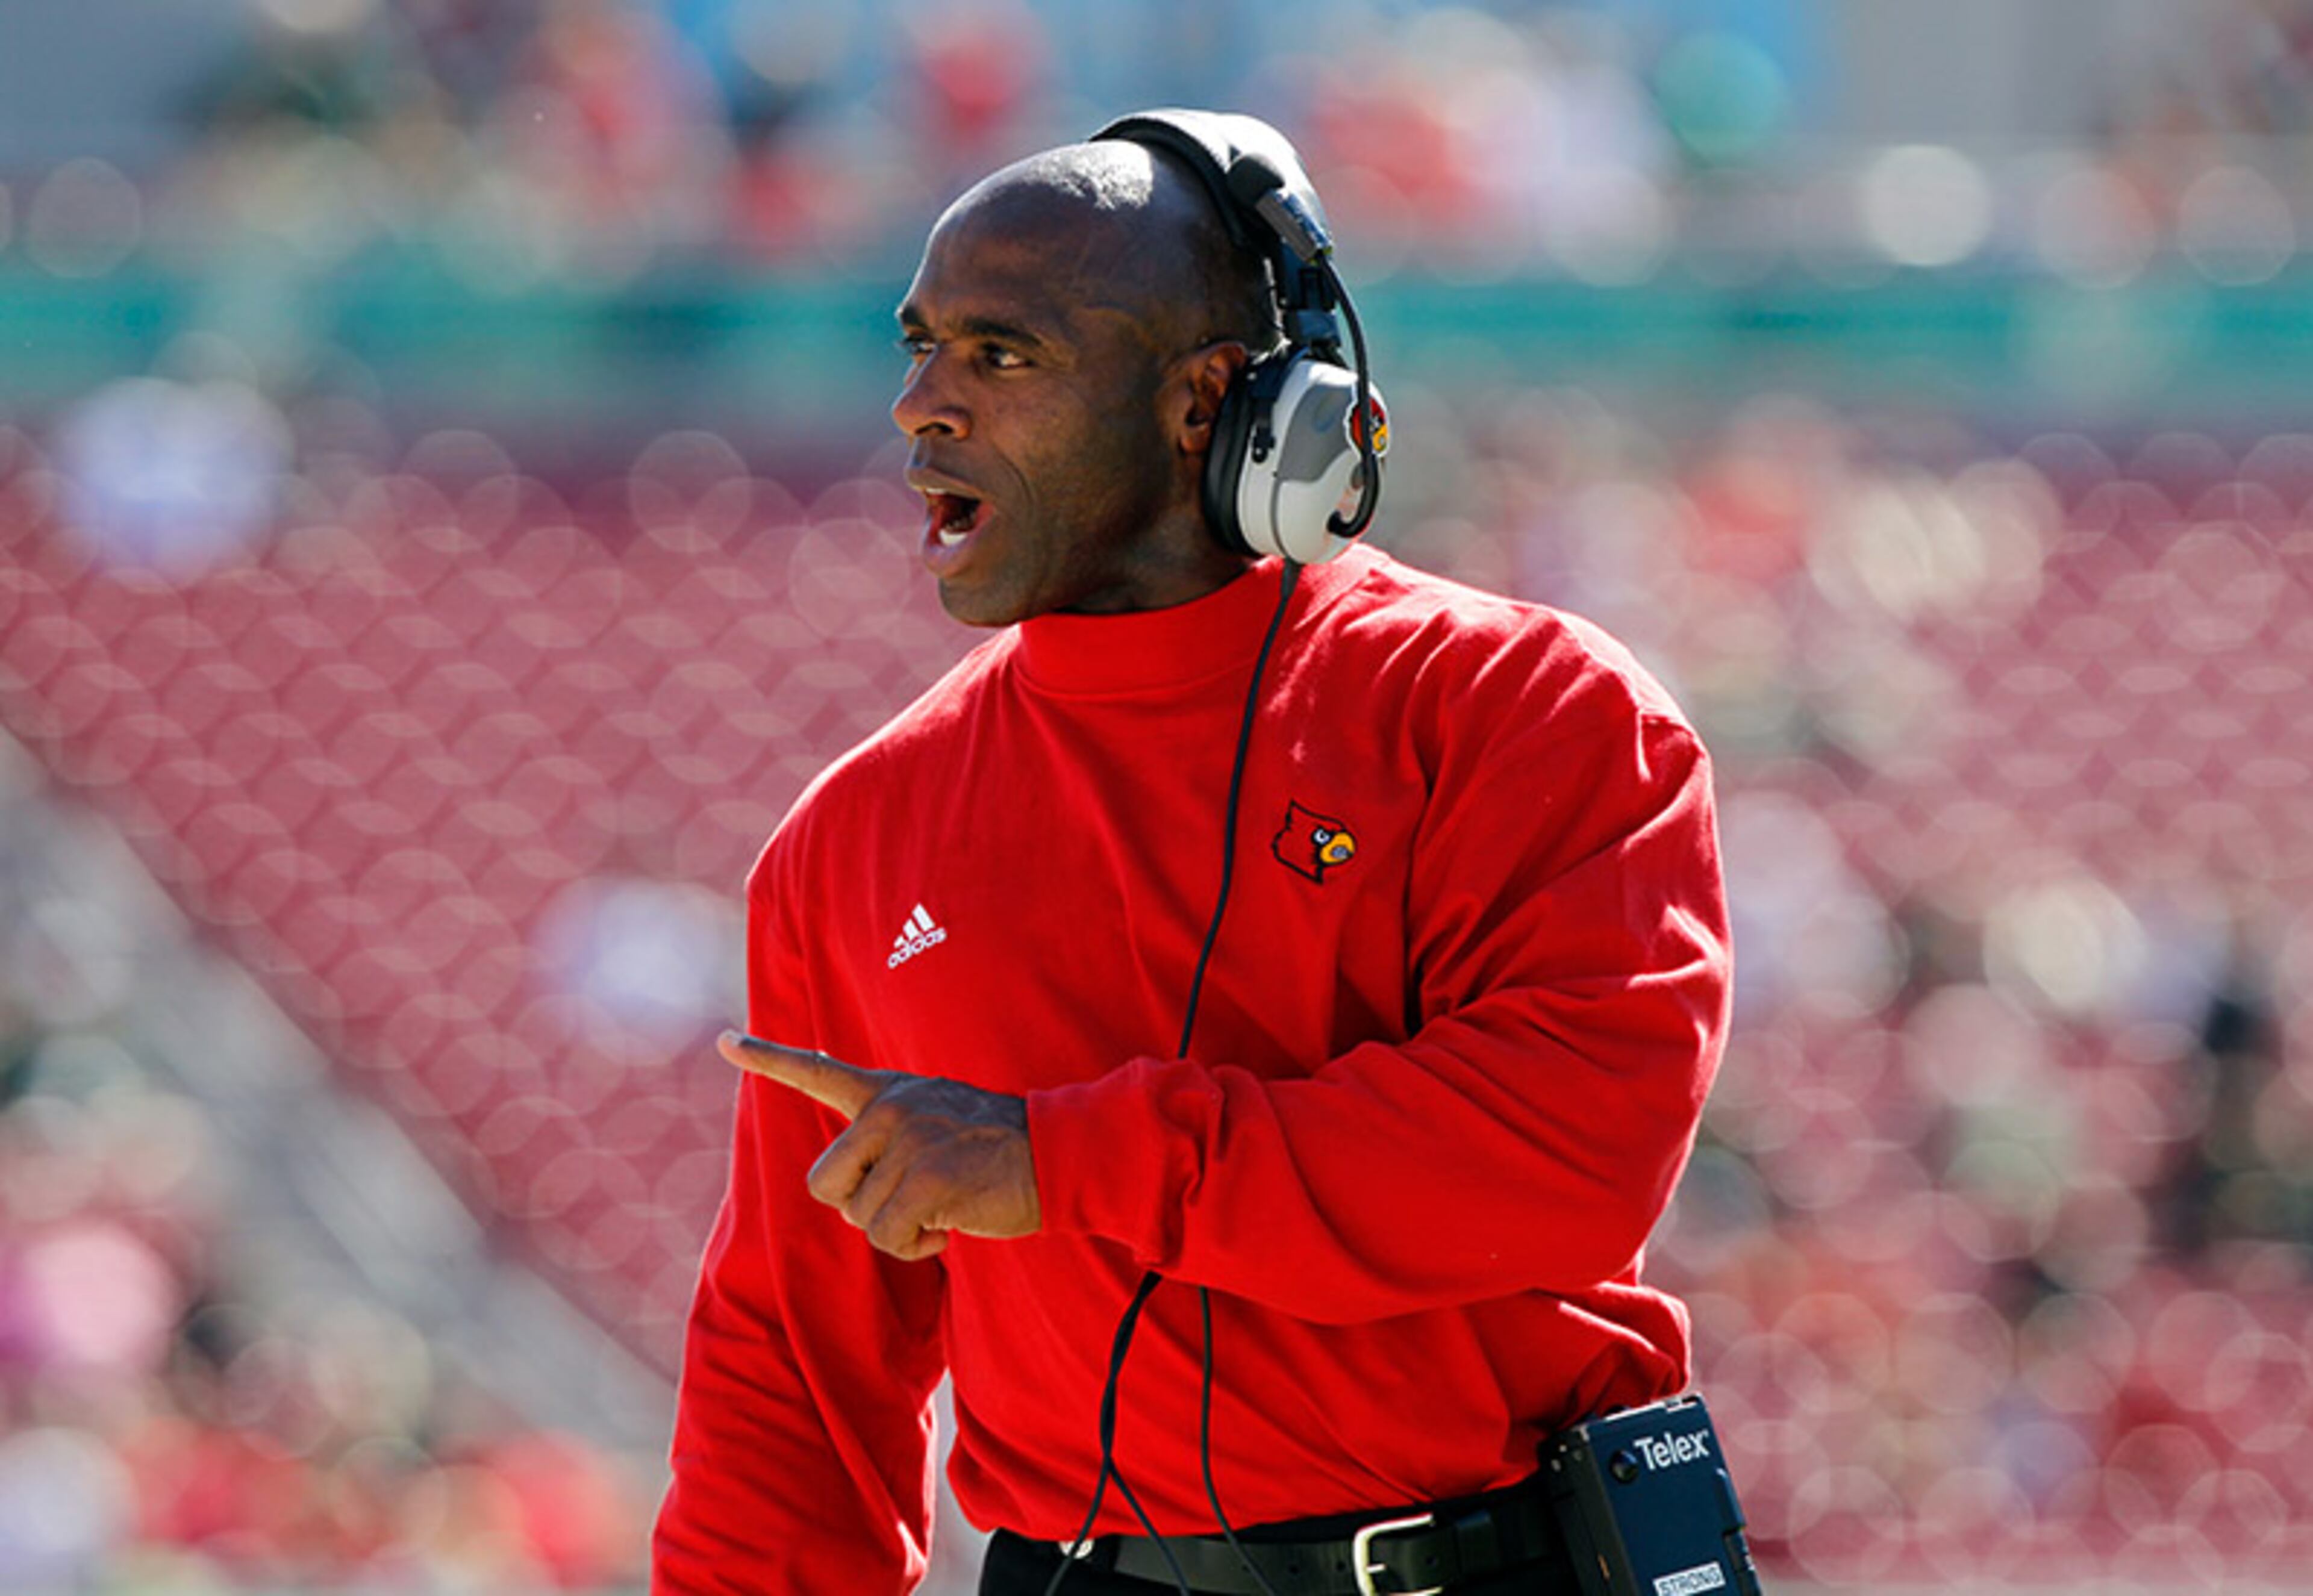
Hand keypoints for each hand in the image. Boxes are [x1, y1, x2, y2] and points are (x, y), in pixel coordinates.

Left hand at [719, 1030, 1040, 1260]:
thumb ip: (889, 1137)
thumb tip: (849, 1187)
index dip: (767, 1059)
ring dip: (898, 1229)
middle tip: (910, 1198)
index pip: (818, 1072)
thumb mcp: (935, 1120)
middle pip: (825, 1184)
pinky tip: (949, 1226)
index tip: (725, 1043)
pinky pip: (888, 1237)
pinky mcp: (924, 1180)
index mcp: (888, 1092)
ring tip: (941, 1206)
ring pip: (860, 1217)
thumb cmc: (994, 1152)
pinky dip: (916, 1246)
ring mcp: (906, 1142)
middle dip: (861, 1205)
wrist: (1054, 1155)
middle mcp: (888, 1110)